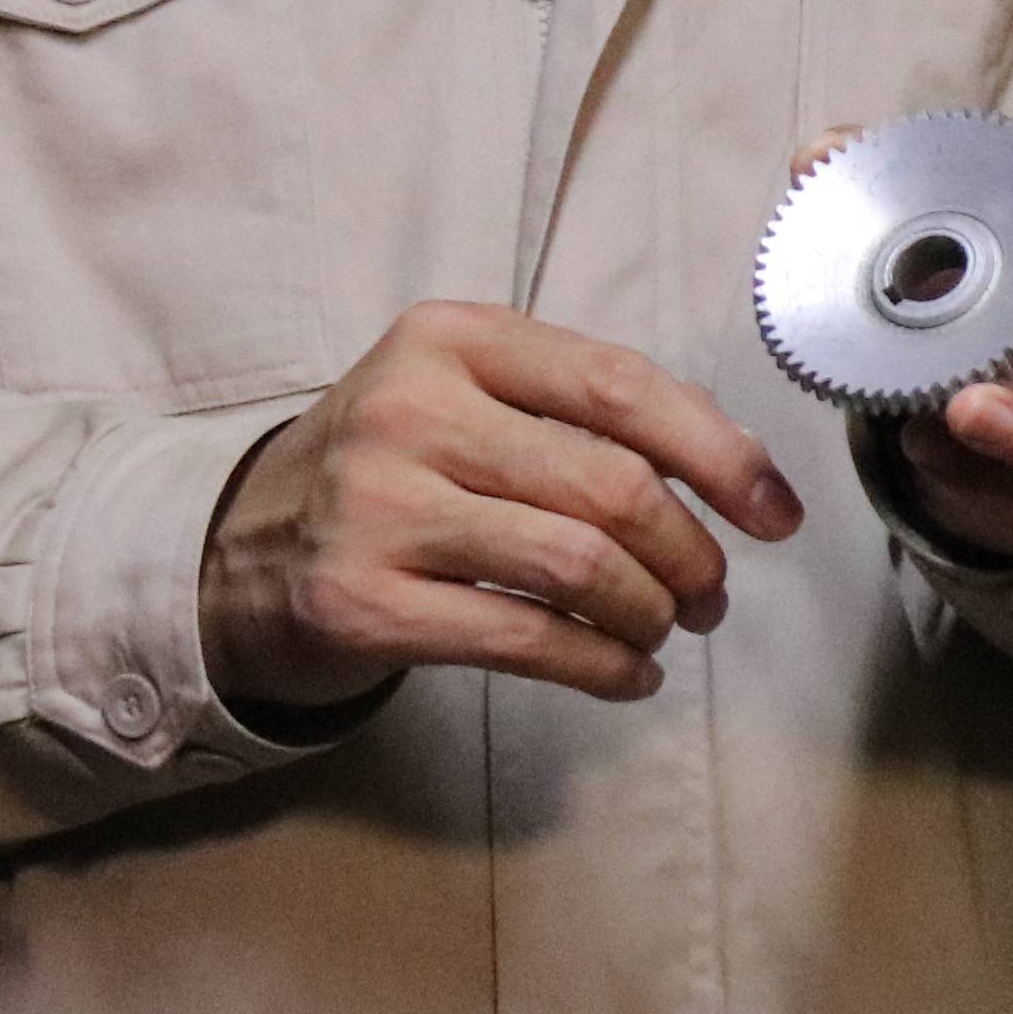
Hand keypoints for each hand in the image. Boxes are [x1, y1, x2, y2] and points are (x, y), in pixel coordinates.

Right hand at [204, 300, 803, 716]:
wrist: (236, 550)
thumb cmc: (389, 469)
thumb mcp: (463, 398)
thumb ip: (580, 412)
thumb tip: (733, 471)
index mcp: (451, 340)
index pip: (621, 386)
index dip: (721, 454)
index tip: (776, 512)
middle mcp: (409, 411)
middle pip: (611, 485)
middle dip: (692, 550)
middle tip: (713, 591)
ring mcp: (378, 509)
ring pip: (578, 565)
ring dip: (652, 612)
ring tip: (668, 629)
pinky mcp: (362, 602)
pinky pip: (524, 639)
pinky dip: (601, 665)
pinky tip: (626, 673)